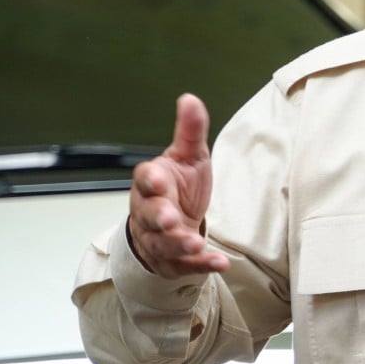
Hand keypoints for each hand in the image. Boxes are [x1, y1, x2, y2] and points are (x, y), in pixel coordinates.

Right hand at [128, 94, 229, 277]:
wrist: (172, 224)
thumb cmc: (178, 186)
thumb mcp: (189, 157)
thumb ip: (190, 131)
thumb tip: (190, 98)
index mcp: (152, 183)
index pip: (144, 179)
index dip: (150, 180)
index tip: (158, 179)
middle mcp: (149, 212)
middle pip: (149, 215)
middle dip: (160, 217)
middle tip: (171, 219)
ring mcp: (158, 238)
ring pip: (163, 243)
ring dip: (179, 244)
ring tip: (196, 243)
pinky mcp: (173, 260)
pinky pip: (185, 265)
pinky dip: (201, 265)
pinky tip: (220, 263)